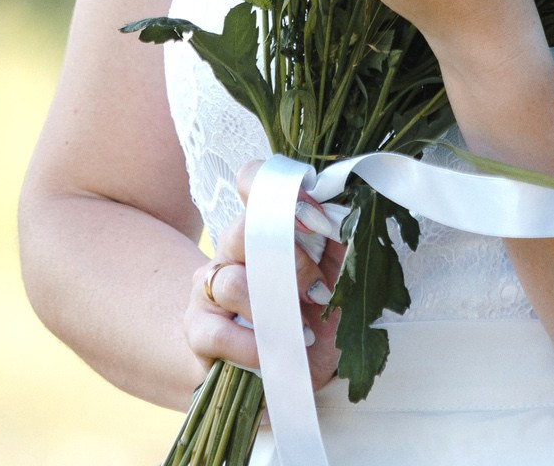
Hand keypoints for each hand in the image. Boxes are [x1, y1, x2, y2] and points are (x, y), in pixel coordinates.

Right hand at [182, 158, 347, 385]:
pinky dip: (255, 345)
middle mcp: (230, 251)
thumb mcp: (333, 280)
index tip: (316, 214)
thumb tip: (353, 221)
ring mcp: (209, 289)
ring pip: (233, 282)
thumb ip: (339, 248)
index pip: (252, 182)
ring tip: (304, 329)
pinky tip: (281, 351)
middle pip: (244, 230)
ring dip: (275, 307)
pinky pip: (221, 332)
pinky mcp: (199, 331)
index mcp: (261, 229)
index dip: (280, 190)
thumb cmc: (309, 318)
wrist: (279, 371)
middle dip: (291, 260)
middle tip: (320, 290)